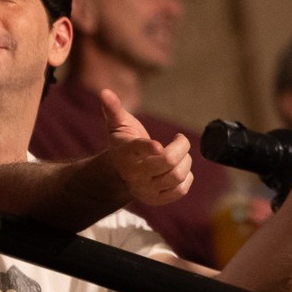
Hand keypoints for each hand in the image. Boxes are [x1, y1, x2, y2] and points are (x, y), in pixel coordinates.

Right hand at [100, 89, 193, 205]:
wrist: (119, 174)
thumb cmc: (123, 143)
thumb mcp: (117, 125)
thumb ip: (113, 109)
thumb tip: (104, 92)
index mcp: (126, 153)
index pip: (138, 150)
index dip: (149, 147)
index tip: (159, 145)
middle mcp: (136, 174)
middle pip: (168, 162)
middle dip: (181, 147)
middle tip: (180, 139)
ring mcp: (147, 189)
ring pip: (177, 176)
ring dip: (186, 161)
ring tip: (180, 153)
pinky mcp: (157, 199)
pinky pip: (181, 190)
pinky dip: (187, 177)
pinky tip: (180, 168)